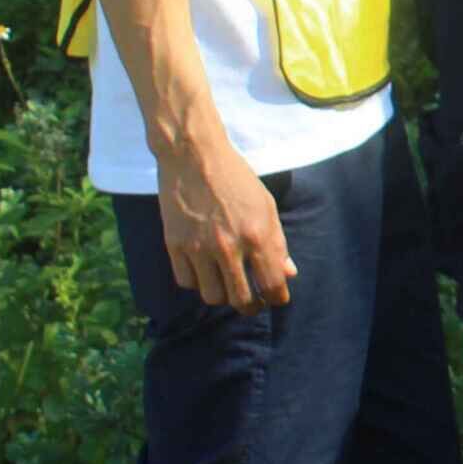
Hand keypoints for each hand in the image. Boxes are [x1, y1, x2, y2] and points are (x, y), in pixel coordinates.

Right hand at [157, 136, 294, 313]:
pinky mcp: (174, 245)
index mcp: (258, 235)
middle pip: (241, 299)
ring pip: (212, 296)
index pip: (272, 284)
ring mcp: (198, 248)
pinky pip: (186, 282)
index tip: (277, 298)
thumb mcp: (267, 206)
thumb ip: (278, 243)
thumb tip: (288, 273)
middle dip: (251, 306)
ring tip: (229, 286)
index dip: (277, 297)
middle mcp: (229, 246)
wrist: (194, 157)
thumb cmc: (237, 180)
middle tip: (253, 302)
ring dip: (223, 296)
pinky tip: (205, 271)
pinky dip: (197, 282)